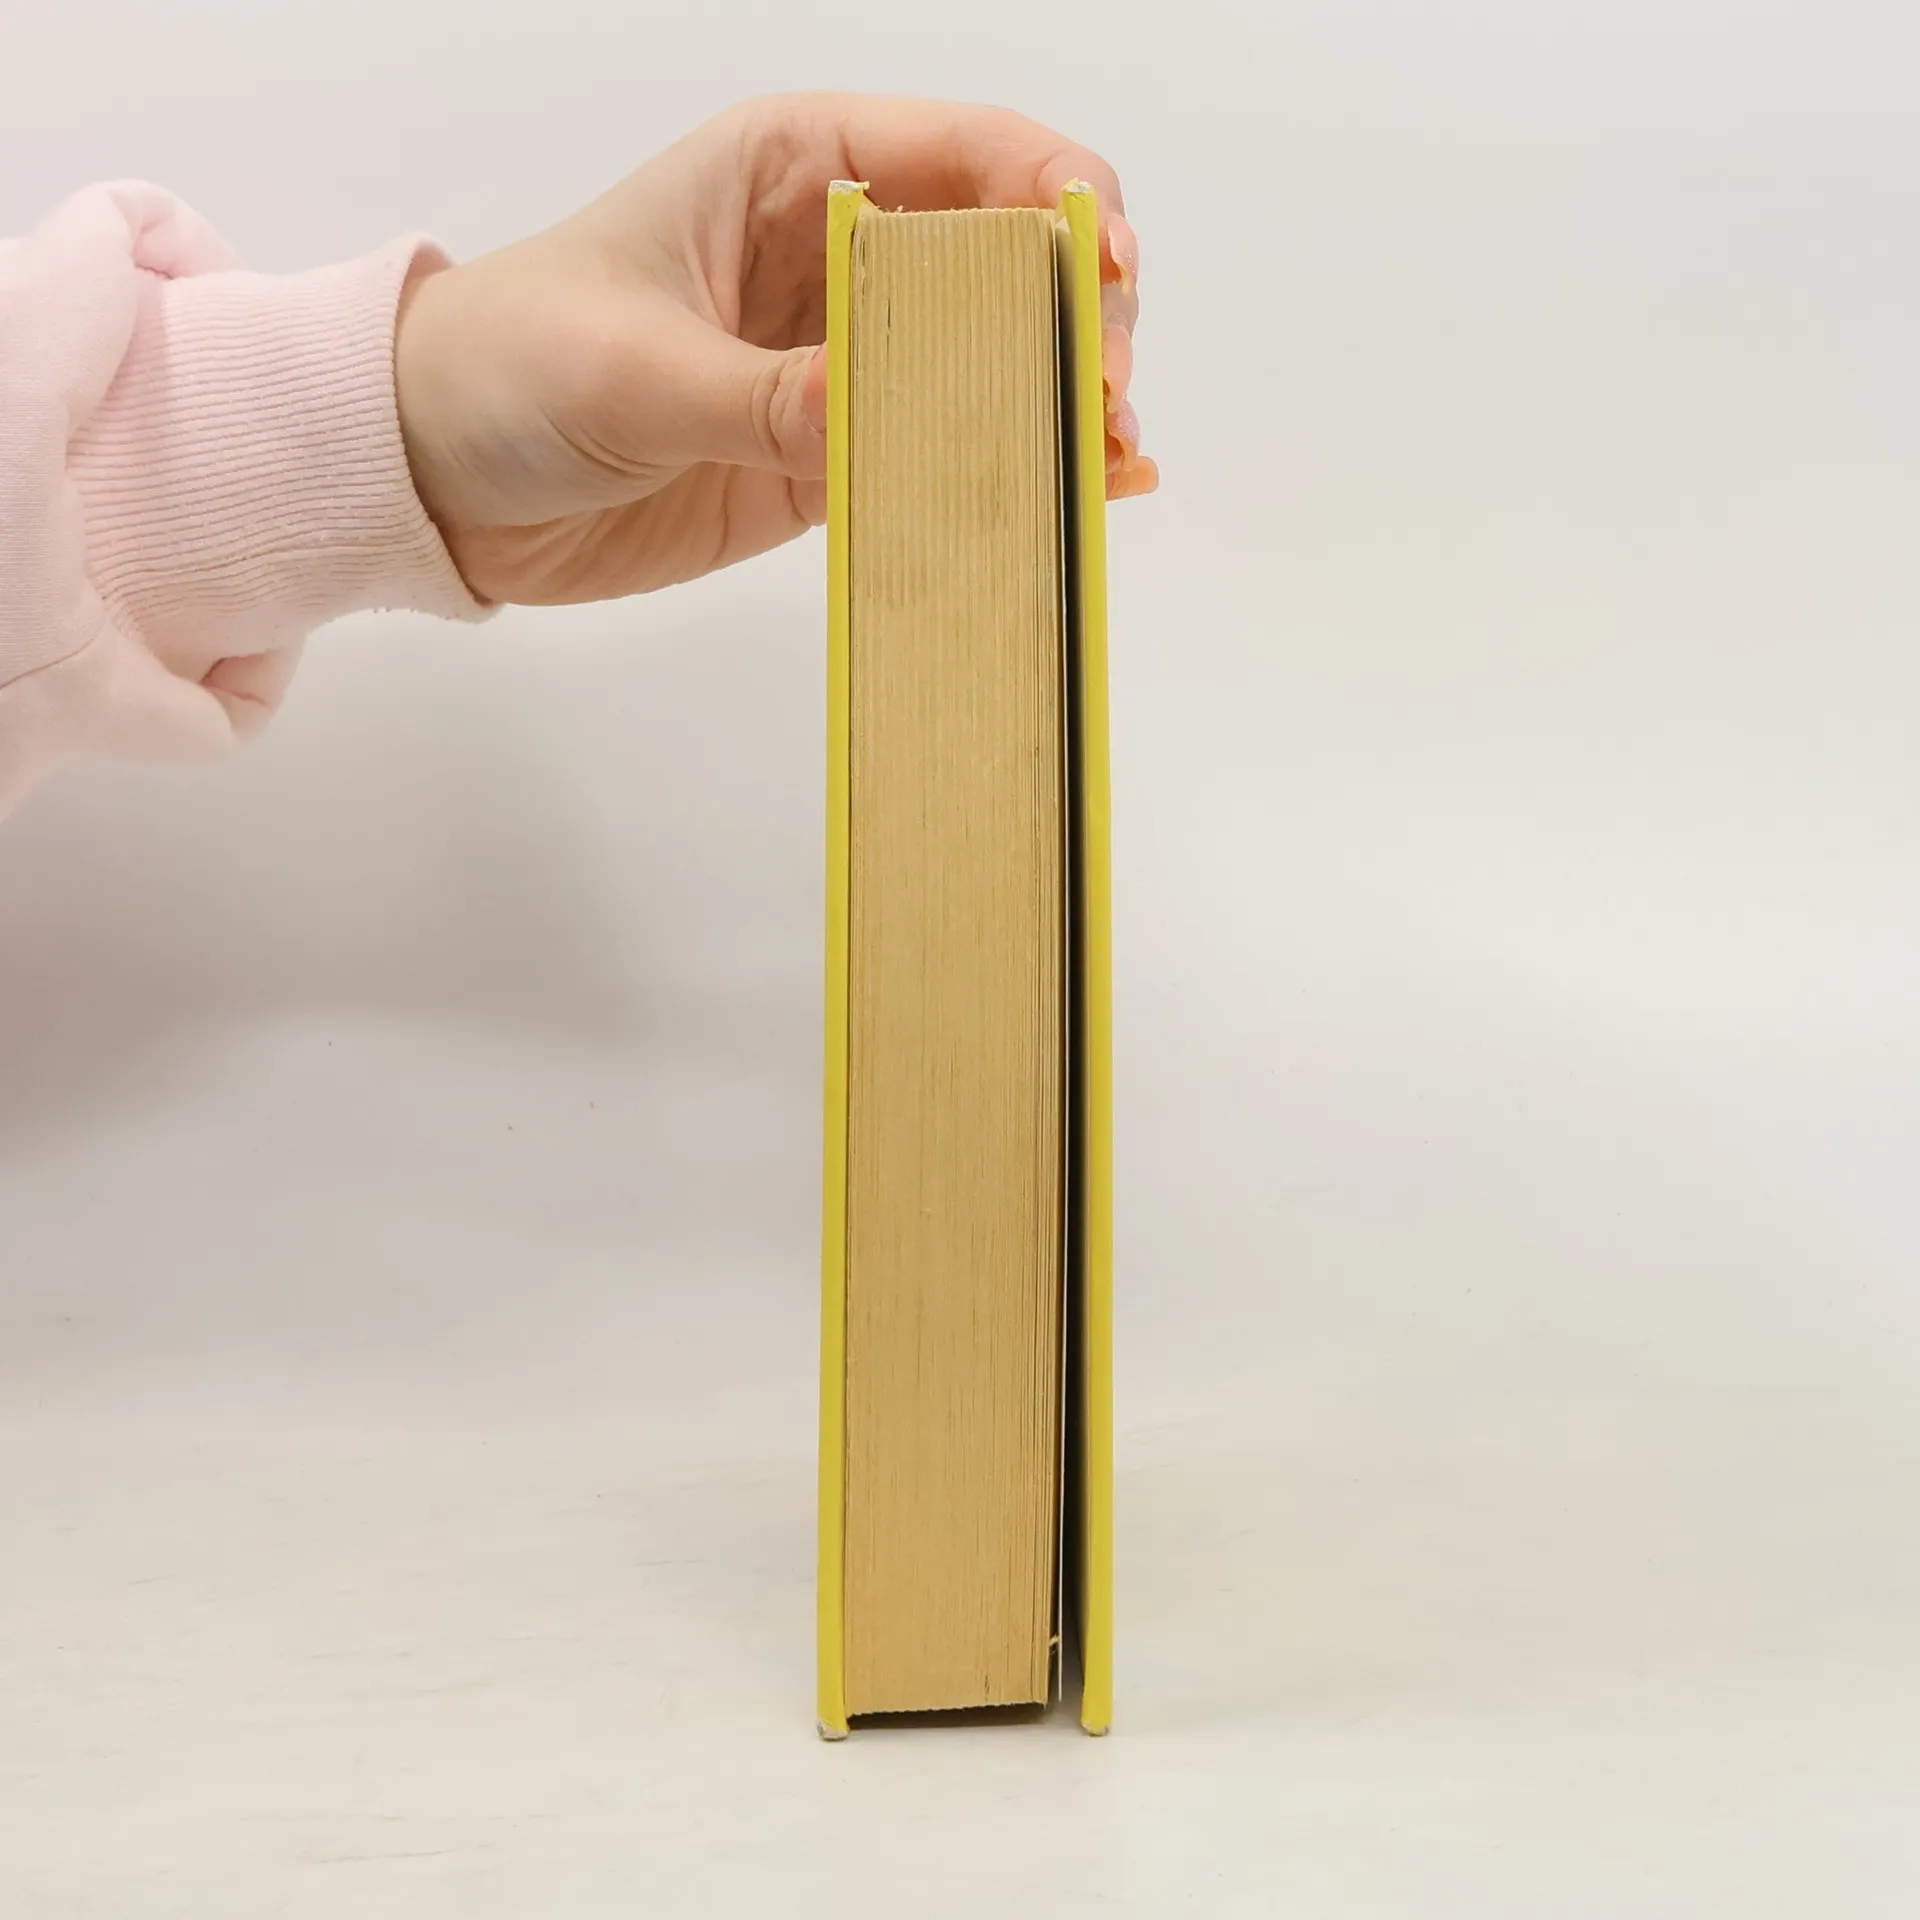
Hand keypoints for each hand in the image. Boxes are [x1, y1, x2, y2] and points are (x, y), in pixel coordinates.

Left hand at [393, 93, 1154, 606]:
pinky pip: (945, 454)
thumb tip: (884, 422)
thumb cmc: (512, 363)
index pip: (969, 154)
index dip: (1059, 200)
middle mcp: (840, 255)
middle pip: (1009, 263)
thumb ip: (767, 397)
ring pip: (994, 364)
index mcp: (796, 169)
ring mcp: (844, 361)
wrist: (442, 475)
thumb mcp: (635, 368)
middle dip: (1079, 315)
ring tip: (1110, 458)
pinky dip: (1015, 469)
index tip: (1106, 268)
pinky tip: (1082, 493)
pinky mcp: (833, 453)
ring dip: (1060, 402)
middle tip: (1106, 393)